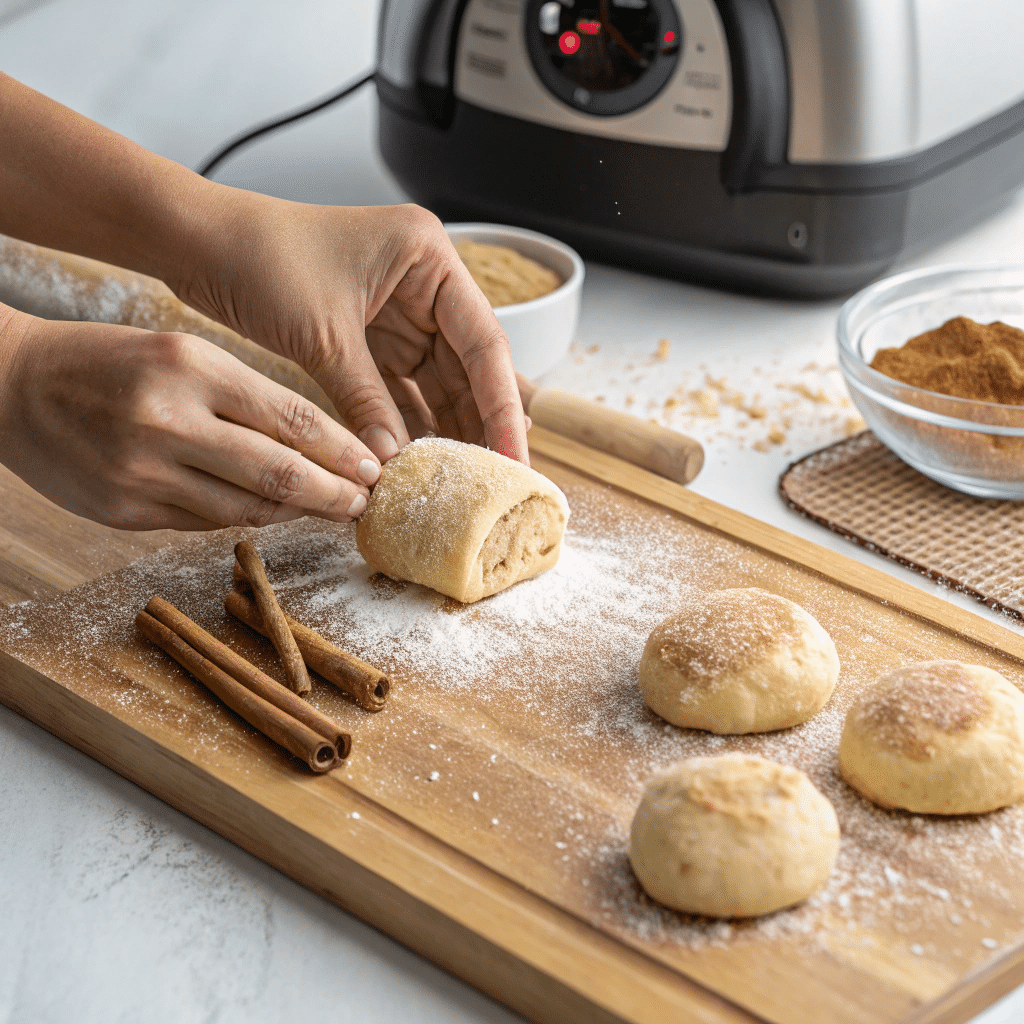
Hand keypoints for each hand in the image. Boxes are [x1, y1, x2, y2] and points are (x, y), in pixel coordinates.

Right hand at [0, 307, 379, 530]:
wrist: (11, 387)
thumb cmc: (110, 362)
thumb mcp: (181, 354)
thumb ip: (245, 400)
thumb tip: (315, 451)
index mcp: (189, 368)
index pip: (290, 418)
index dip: (341, 450)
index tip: (372, 468)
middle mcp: (168, 422)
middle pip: (277, 473)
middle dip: (332, 494)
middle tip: (364, 504)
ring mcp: (143, 473)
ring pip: (245, 508)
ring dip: (294, 513)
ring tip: (326, 510)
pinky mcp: (124, 512)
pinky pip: (204, 522)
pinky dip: (243, 518)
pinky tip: (268, 513)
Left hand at [169, 198, 528, 465]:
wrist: (196, 243)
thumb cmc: (257, 257)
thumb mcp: (323, 336)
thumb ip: (367, 400)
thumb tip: (395, 463)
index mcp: (428, 258)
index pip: (484, 342)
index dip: (502, 405)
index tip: (514, 456)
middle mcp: (423, 283)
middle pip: (469, 367)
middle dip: (479, 424)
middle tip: (496, 480)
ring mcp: (398, 311)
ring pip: (438, 383)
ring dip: (444, 428)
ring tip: (459, 481)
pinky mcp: (369, 337)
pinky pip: (400, 389)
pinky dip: (405, 423)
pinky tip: (416, 460)